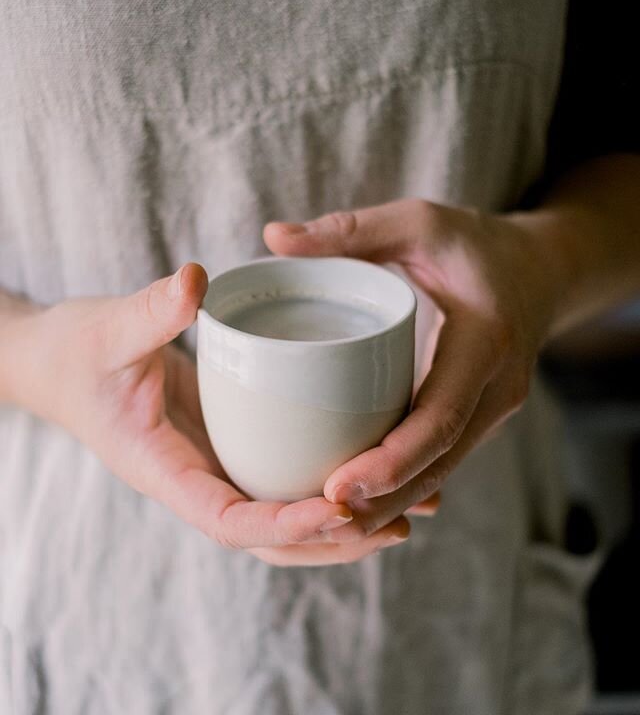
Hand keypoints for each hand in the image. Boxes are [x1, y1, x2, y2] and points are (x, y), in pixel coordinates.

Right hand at [3, 264, 367, 555]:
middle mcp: (198, 481)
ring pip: (284, 519)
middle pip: (271, 539)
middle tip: (400, 521)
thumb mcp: (109, 330)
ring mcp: (218, 468)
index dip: (284, 525)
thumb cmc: (78, 353)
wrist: (63, 363)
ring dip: (345, 525)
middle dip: (333, 541)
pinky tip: (381, 465)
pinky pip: (284, 478)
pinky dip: (331, 486)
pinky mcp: (233, 446)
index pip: (228, 522)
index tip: (338, 507)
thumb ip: (149, 310)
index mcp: (164, 472)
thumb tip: (195, 280)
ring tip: (415, 508)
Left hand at [263, 198, 557, 536]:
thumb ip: (349, 229)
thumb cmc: (475, 244)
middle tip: (320, 519)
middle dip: (384, 498)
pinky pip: (443, 458)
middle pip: (440, 461)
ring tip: (331, 524)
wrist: (541, 270)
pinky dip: (406, 484)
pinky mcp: (480, 415)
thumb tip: (273, 237)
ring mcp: (494, 408)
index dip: (391, 460)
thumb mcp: (417, 223)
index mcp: (486, 341)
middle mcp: (499, 388)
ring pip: (442, 470)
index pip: (440, 417)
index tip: (336, 487)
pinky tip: (363, 500)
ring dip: (393, 502)